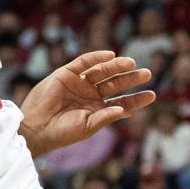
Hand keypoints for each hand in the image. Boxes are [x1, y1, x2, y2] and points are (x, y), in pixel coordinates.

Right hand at [19, 51, 155, 157]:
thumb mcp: (88, 127)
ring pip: (102, 71)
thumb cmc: (63, 132)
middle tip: (147, 74)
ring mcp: (79, 83)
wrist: (37, 127)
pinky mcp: (67, 73)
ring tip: (132, 64)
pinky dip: (97, 57)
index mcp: (97, 109)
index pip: (122, 102)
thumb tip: (125, 110)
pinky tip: (111, 56)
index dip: (136, 99)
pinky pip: (84, 62)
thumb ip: (105, 117)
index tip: (152, 95)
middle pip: (115, 84)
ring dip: (117, 67)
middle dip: (131, 79)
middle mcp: (90, 94)